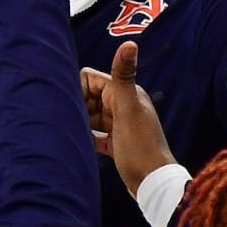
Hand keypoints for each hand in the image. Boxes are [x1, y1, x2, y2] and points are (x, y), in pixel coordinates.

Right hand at [81, 41, 175, 197]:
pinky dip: (87, 137)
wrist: (153, 183)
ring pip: (90, 115)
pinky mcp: (115, 143)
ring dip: (80, 121)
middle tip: (72, 123)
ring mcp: (119, 125)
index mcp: (125, 93)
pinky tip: (79, 144)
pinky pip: (95, 134)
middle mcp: (123, 105)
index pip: (90, 78)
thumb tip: (129, 42)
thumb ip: (124, 76)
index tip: (73, 106)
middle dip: (77, 105)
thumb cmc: (141, 147)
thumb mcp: (128, 109)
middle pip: (88, 96)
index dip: (78, 88)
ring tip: (72, 133)